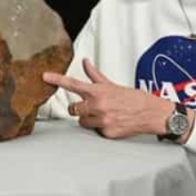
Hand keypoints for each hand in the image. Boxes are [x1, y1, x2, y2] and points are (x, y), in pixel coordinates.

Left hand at [42, 58, 174, 138]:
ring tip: (104, 115)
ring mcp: (102, 120)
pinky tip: (112, 123)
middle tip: (91, 107)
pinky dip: (101, 128)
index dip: (57, 79)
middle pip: (73, 109)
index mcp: (98, 91)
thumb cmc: (133, 98)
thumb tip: (85, 62)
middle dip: (80, 108)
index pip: (73, 83)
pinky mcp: (107, 133)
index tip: (44, 76)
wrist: (151, 113)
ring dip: (89, 119)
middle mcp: (98, 105)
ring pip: (82, 122)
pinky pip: (95, 132)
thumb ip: (94, 75)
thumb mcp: (112, 85)